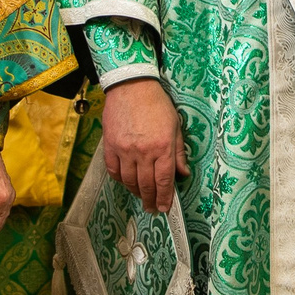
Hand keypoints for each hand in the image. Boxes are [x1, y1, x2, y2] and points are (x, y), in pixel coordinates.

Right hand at [102, 76, 184, 211]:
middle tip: (153, 208)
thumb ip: (179, 152)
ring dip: (136, 192)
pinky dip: (120, 179)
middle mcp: (143, 151)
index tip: (165, 208)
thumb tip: (184, 173)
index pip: (164, 180)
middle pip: (146, 185)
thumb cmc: (157, 104)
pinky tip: (126, 181)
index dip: (165, 198)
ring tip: (141, 196)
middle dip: (151, 200)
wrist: (132, 86)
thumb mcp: (175, 126)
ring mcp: (124, 149)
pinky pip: (113, 170)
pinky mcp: (110, 145)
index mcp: (162, 147)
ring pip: (129, 181)